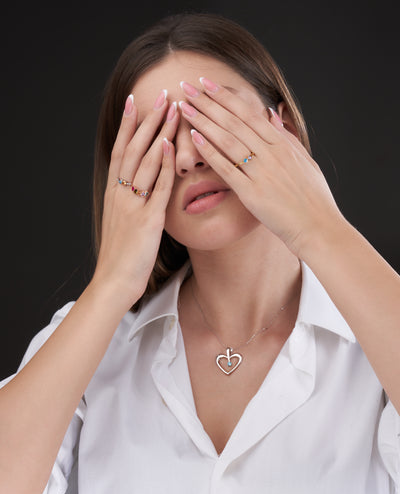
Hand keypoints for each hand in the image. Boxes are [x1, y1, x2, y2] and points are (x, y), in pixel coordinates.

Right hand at [92, 91, 179, 304]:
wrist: (115, 280)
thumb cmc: (122, 253)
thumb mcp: (122, 220)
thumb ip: (131, 199)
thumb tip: (143, 183)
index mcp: (114, 191)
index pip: (120, 150)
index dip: (128, 124)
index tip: (136, 100)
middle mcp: (120, 193)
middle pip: (134, 148)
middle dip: (149, 120)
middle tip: (163, 96)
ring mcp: (133, 205)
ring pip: (146, 161)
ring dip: (161, 134)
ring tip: (174, 111)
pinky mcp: (147, 220)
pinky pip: (157, 188)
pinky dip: (165, 166)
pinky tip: (172, 147)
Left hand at [179, 78, 343, 257]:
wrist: (318, 228)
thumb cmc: (313, 198)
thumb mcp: (305, 161)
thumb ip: (287, 136)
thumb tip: (273, 114)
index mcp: (283, 144)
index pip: (249, 113)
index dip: (225, 97)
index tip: (207, 84)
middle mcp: (272, 153)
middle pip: (233, 121)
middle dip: (207, 102)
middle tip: (186, 87)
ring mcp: (262, 172)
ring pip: (227, 140)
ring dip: (203, 121)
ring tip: (184, 108)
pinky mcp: (252, 193)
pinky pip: (227, 168)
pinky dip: (210, 151)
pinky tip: (193, 139)